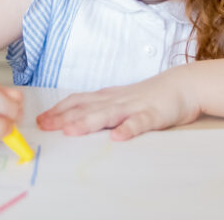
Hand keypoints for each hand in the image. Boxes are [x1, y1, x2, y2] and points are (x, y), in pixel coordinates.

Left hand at [36, 74, 199, 140]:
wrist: (183, 85)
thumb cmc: (148, 95)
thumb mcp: (120, 99)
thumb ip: (100, 107)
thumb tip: (74, 119)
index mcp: (107, 97)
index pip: (78, 101)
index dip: (58, 110)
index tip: (40, 120)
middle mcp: (116, 101)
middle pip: (86, 108)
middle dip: (64, 117)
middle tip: (44, 126)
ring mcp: (134, 107)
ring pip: (108, 114)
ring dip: (88, 122)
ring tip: (71, 131)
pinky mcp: (153, 115)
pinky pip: (139, 123)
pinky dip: (128, 129)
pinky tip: (118, 137)